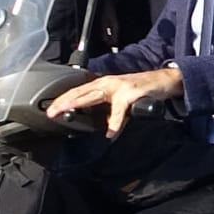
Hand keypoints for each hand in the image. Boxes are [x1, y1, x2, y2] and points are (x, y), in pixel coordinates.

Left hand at [45, 67, 181, 135]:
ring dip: (78, 104)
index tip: (50, 112)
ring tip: (67, 113)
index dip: (63, 101)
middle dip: (64, 102)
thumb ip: (109, 112)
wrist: (163, 81)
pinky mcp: (130, 93)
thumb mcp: (120, 101)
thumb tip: (100, 126)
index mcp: (102, 85)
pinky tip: (110, 132)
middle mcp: (107, 83)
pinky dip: (115, 122)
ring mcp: (118, 87)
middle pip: (80, 92)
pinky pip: (120, 110)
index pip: (78, 92)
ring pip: (93, 95)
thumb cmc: (142, 91)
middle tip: (51, 112)